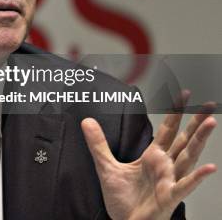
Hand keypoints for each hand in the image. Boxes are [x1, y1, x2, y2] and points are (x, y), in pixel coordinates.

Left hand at [81, 95, 216, 219]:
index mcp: (153, 157)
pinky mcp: (169, 196)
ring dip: (199, 140)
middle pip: (184, 140)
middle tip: (208, 105)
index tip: (185, 95)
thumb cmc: (123, 201)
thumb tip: (86, 121)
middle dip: (195, 122)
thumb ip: (98, 144)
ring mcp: (170, 180)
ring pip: (188, 157)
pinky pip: (185, 185)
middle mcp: (165, 166)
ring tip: (209, 123)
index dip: (176, 112)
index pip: (168, 130)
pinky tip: (209, 167)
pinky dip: (197, 177)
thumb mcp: (106, 167)